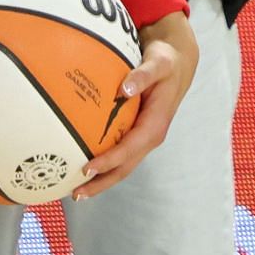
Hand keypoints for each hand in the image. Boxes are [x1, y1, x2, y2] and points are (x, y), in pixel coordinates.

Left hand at [71, 10, 197, 197]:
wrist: (178, 62)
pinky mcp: (138, 134)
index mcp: (155, 125)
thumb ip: (143, 74)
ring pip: (123, 165)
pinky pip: (121, 155)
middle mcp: (150, 136)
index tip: (87, 168)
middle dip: (102, 182)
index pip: (129, 149)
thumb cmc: (166, 62)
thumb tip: (126, 88)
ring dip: (102, 179)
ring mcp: (144, 138)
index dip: (109, 161)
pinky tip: (86, 166)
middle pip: (125, 167)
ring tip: (77, 191)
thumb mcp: (159, 64)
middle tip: (76, 193)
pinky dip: (105, 165)